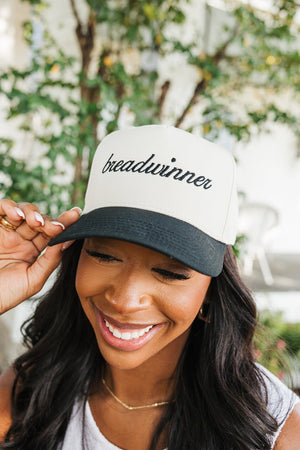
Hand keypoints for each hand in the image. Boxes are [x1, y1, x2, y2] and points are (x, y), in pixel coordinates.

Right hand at [0, 200, 80, 314]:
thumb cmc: (5, 295)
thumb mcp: (33, 280)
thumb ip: (50, 260)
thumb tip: (68, 241)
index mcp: (32, 252)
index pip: (51, 233)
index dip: (64, 223)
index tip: (76, 214)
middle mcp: (20, 239)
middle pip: (39, 219)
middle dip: (49, 220)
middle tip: (55, 227)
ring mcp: (6, 232)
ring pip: (23, 210)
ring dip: (32, 212)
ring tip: (36, 222)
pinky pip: (1, 209)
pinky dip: (10, 207)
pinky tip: (17, 215)